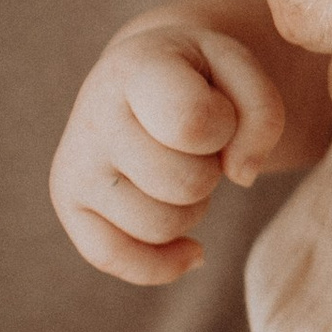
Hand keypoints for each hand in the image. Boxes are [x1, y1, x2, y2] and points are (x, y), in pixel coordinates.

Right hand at [48, 6, 288, 282]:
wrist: (143, 77)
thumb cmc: (199, 78)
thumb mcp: (242, 71)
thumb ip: (262, 114)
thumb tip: (241, 177)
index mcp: (135, 68)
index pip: (193, 124)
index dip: (226, 128)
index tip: (217, 110)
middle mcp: (92, 116)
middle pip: (186, 185)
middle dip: (210, 171)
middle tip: (197, 147)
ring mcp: (74, 163)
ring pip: (160, 227)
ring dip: (191, 206)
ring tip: (180, 169)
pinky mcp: (69, 203)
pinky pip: (115, 259)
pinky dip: (163, 263)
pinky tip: (190, 247)